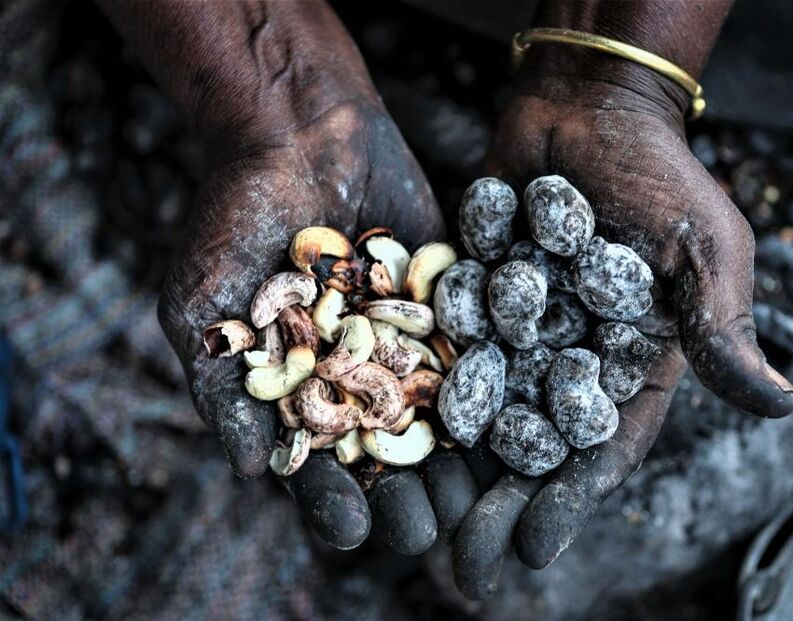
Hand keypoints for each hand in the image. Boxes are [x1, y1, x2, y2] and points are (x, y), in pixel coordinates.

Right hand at [115, 0, 479, 554]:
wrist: (296, 130)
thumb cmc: (233, 217)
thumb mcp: (204, 306)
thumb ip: (223, 389)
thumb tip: (248, 472)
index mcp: (301, 387)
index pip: (319, 463)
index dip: (332, 500)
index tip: (352, 530)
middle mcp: (358, 370)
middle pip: (387, 449)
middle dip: (406, 492)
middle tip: (426, 530)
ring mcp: (408, 337)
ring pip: (437, 412)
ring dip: (456, 460)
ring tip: (476, 500)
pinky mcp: (451, 299)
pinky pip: (473, 349)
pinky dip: (491, 386)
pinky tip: (511, 423)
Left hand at [452, 72, 792, 596]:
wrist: (587, 105)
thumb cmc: (658, 173)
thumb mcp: (704, 247)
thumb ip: (721, 326)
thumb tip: (782, 405)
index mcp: (632, 361)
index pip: (602, 447)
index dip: (570, 501)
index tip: (535, 551)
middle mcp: (570, 354)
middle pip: (531, 444)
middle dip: (499, 503)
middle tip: (464, 562)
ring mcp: (516, 327)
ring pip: (480, 410)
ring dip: (452, 466)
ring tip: (417, 514)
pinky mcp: (472, 293)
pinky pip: (444, 349)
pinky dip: (420, 390)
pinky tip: (387, 432)